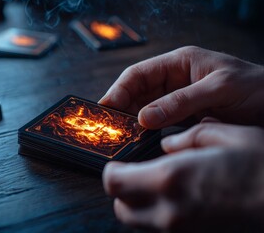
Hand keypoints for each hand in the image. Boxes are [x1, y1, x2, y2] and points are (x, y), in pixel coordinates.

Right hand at [99, 46, 263, 128]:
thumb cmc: (256, 87)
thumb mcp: (220, 89)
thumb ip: (182, 101)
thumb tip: (145, 117)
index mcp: (180, 63)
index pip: (139, 74)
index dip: (119, 89)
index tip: (106, 107)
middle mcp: (175, 80)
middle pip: (138, 92)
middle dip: (122, 107)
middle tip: (110, 126)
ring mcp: (178, 99)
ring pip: (146, 108)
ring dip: (132, 120)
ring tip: (120, 135)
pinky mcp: (184, 116)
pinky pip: (159, 121)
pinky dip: (147, 129)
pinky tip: (140, 139)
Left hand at [103, 122, 263, 230]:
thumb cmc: (262, 165)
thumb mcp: (223, 136)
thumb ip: (186, 138)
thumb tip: (167, 144)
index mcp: (172, 179)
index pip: (115, 182)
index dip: (112, 170)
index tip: (119, 161)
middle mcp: (171, 211)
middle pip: (121, 207)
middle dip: (121, 189)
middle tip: (134, 171)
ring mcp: (182, 230)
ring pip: (138, 221)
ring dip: (136, 202)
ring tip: (153, 182)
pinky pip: (160, 227)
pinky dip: (157, 213)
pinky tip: (176, 196)